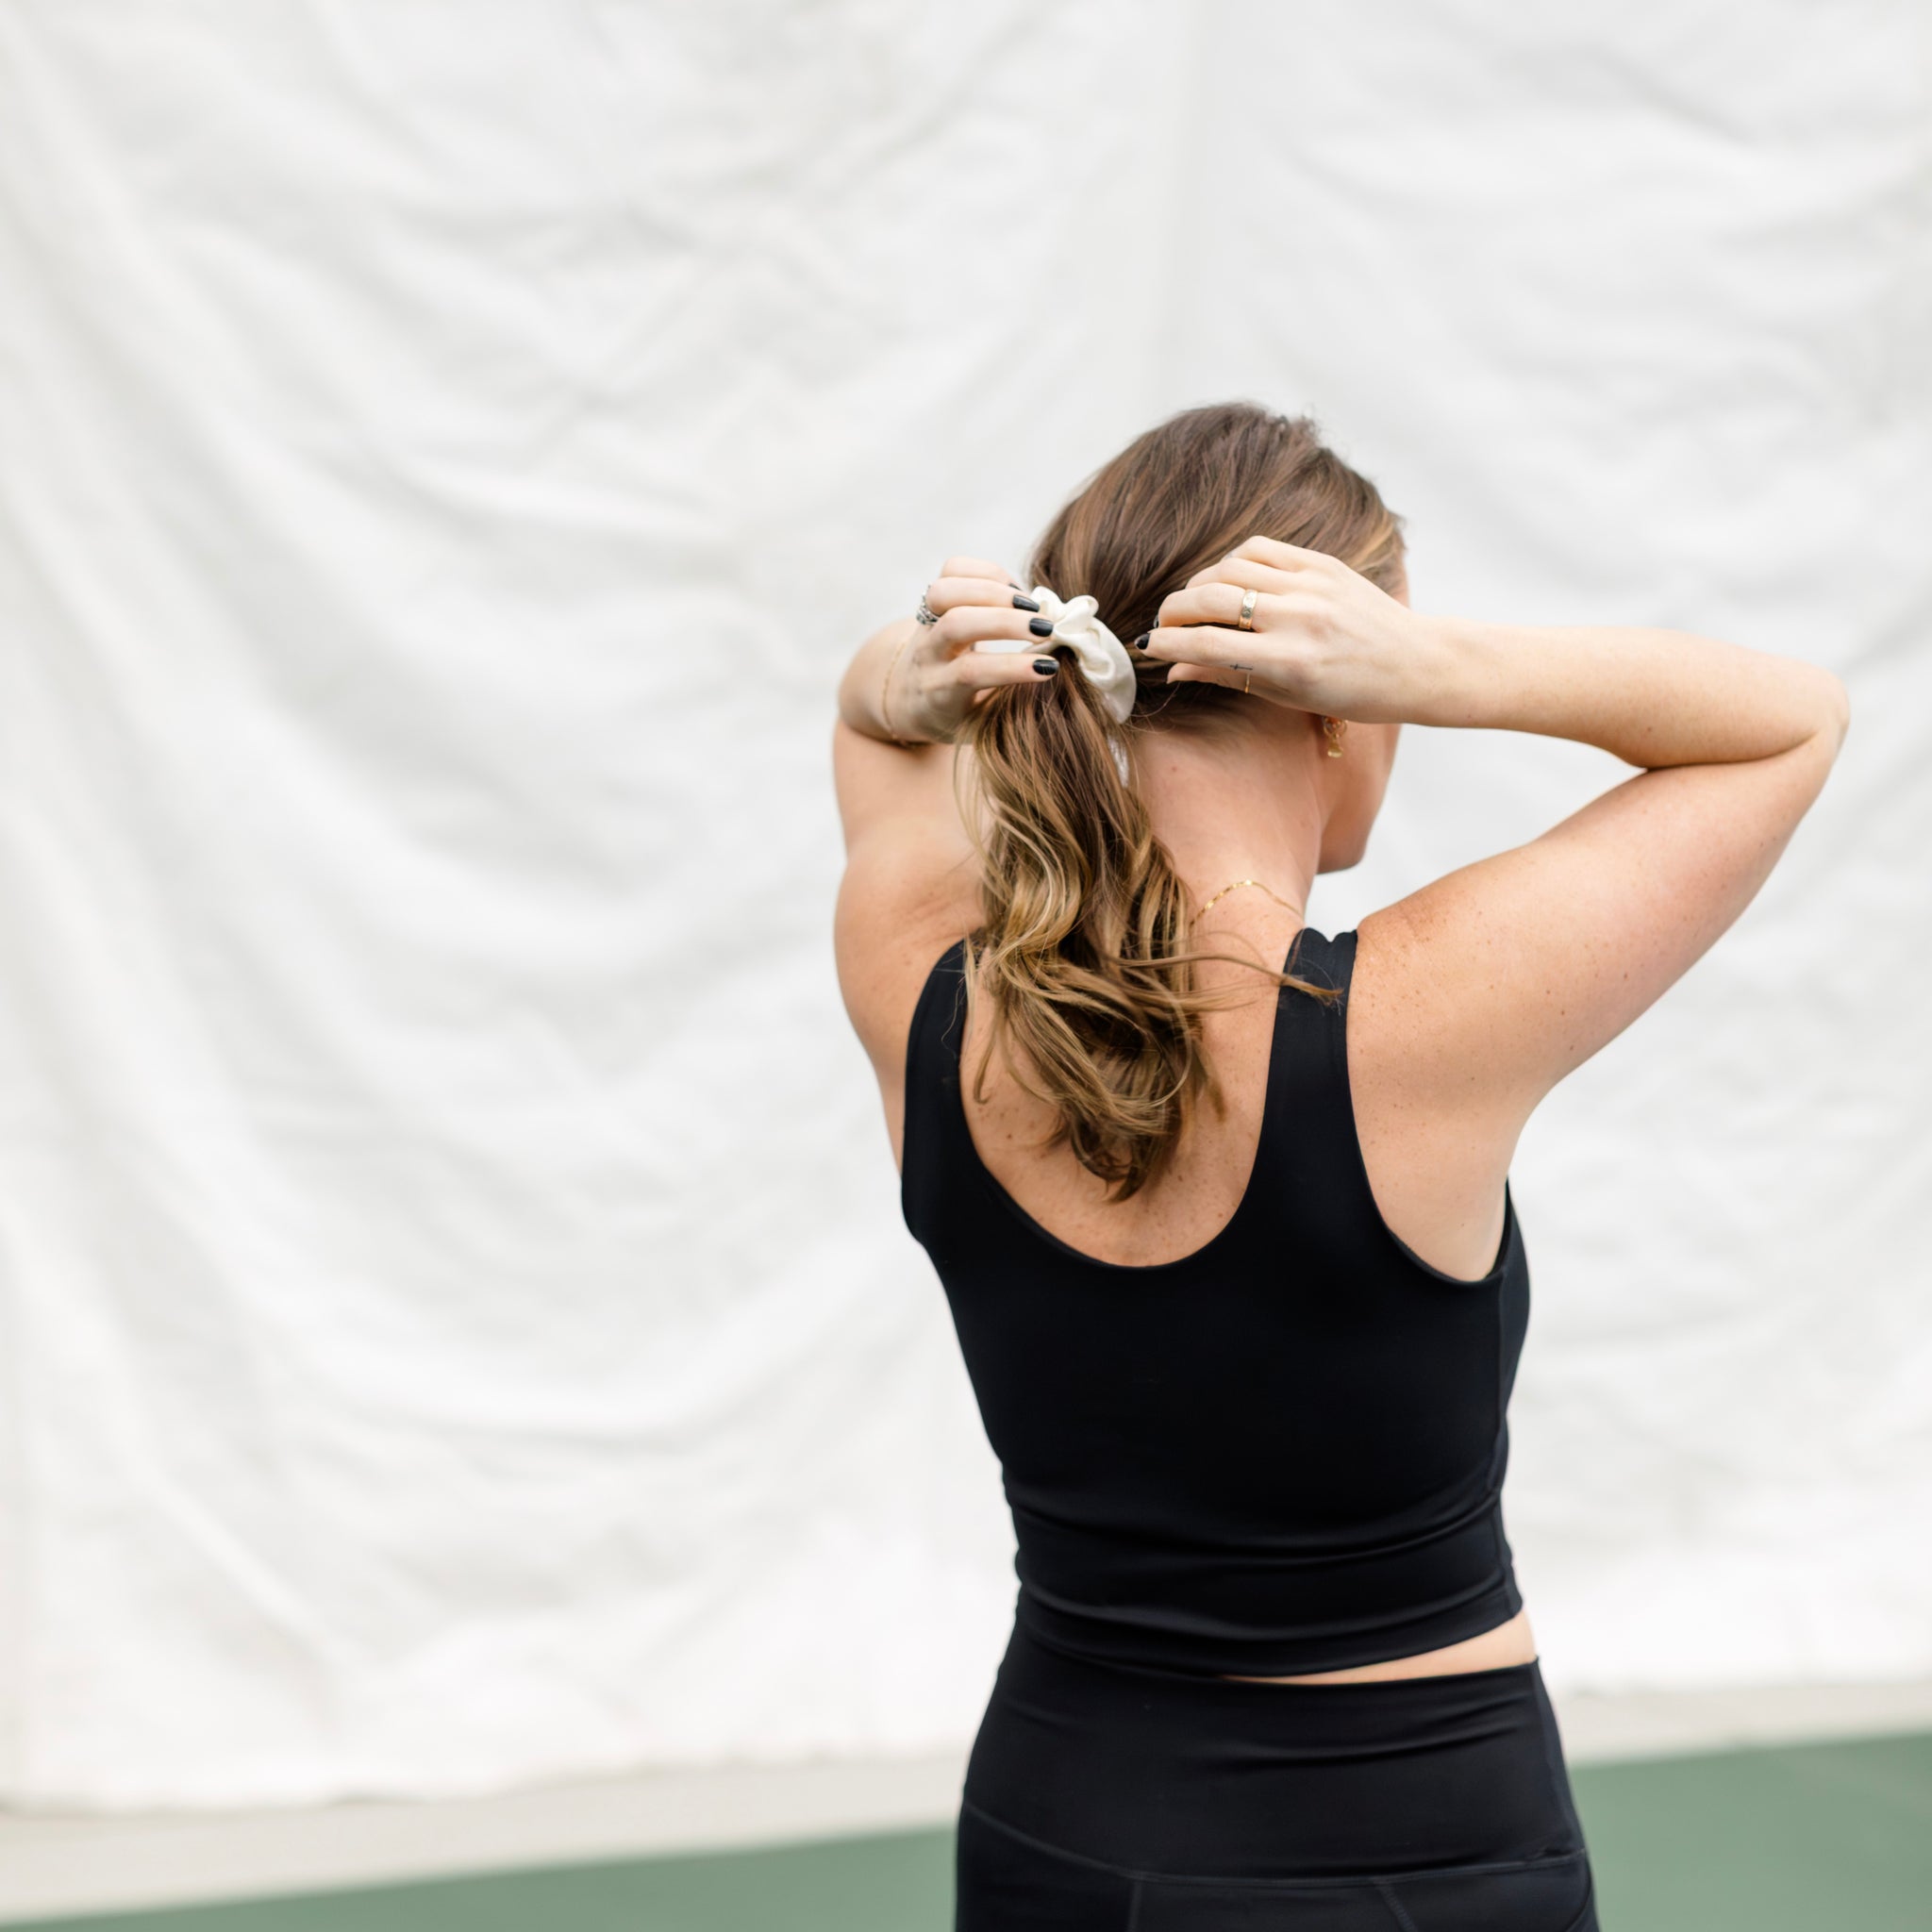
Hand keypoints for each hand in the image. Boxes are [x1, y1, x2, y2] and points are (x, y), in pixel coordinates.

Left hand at [885, 556, 1062, 741]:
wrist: (908, 695)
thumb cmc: (957, 713)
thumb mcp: (980, 723)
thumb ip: (1010, 700)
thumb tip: (1052, 666)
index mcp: (939, 691)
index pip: (971, 673)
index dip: (1012, 667)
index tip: (1049, 668)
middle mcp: (928, 654)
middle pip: (957, 624)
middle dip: (1006, 621)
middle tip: (1046, 628)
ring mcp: (926, 623)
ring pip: (945, 591)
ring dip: (995, 590)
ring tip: (1030, 606)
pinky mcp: (932, 599)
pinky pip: (952, 569)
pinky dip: (988, 572)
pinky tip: (1013, 591)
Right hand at [1141, 537, 1440, 722]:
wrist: (1413, 662)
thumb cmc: (1350, 693)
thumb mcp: (1286, 696)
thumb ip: (1228, 675)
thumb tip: (1175, 667)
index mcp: (1289, 662)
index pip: (1208, 644)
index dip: (1168, 643)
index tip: (1148, 647)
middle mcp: (1297, 618)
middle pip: (1210, 598)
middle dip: (1173, 610)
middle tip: (1163, 623)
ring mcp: (1311, 585)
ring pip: (1229, 567)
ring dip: (1199, 584)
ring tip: (1192, 603)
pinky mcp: (1322, 563)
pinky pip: (1260, 549)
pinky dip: (1233, 561)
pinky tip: (1227, 579)